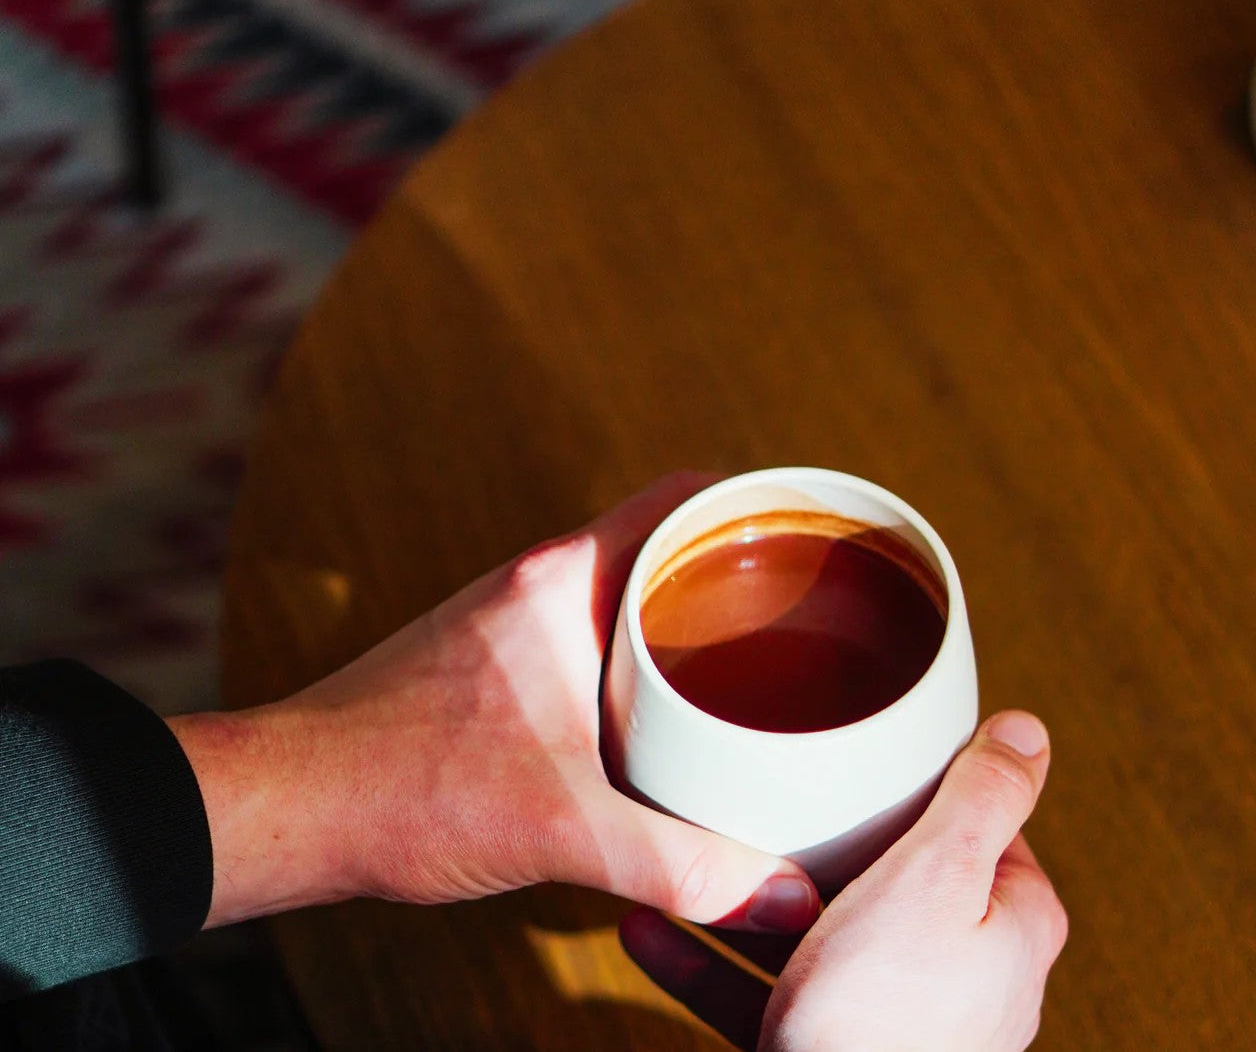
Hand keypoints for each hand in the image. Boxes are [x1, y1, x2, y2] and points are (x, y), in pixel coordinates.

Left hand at [169, 473, 820, 934]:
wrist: (292, 806)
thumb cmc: (403, 790)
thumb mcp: (562, 828)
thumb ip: (679, 864)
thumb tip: (784, 899)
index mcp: (561, 580)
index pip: (681, 499)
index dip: (758, 500)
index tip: (820, 528)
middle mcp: (541, 583)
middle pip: (666, 543)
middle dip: (742, 570)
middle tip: (813, 613)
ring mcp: (516, 622)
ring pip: (630, 594)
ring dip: (692, 618)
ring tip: (762, 667)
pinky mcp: (500, 666)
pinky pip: (598, 638)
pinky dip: (648, 661)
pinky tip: (677, 721)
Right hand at [620, 711, 1067, 1051]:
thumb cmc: (888, 1020)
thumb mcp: (937, 878)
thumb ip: (984, 799)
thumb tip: (1028, 731)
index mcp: (1009, 922)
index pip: (977, 824)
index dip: (922, 784)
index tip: (867, 753)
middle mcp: (962, 976)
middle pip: (888, 875)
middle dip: (819, 840)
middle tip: (766, 794)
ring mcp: (891, 1021)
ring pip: (812, 933)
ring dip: (745, 897)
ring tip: (689, 850)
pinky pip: (761, 991)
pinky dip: (710, 959)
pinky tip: (651, 927)